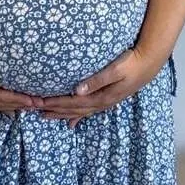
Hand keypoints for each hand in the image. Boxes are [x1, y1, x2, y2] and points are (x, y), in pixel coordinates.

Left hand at [38, 47, 164, 128]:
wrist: (148, 63)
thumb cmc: (131, 63)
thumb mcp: (115, 69)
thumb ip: (97, 80)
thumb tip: (77, 90)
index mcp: (101, 96)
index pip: (73, 102)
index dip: (55, 102)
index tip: (39, 102)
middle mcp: (101, 103)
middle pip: (73, 109)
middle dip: (54, 110)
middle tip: (36, 110)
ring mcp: (105, 102)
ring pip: (79, 112)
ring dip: (62, 114)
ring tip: (47, 116)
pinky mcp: (108, 98)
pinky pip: (88, 111)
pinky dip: (78, 116)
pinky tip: (71, 122)